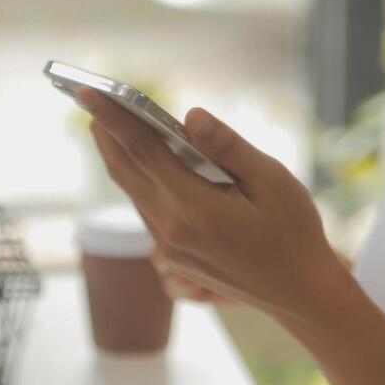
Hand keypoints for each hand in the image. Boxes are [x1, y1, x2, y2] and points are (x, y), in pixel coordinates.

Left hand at [79, 89, 348, 324]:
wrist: (299, 291)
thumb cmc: (293, 231)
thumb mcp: (272, 180)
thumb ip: (227, 147)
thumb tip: (190, 116)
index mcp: (195, 208)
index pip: (143, 151)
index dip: (113, 118)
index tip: (86, 93)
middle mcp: (172, 231)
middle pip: (126, 172)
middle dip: (105, 134)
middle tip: (89, 100)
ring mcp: (169, 248)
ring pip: (135, 193)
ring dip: (121, 158)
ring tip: (111, 125)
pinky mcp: (173, 258)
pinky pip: (148, 210)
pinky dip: (141, 181)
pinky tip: (143, 164)